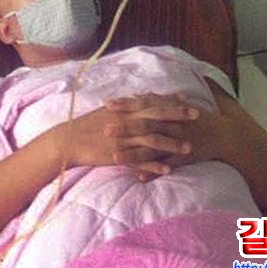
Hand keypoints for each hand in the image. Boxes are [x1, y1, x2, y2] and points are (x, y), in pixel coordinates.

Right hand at [50, 96, 199, 169]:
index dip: (170, 101)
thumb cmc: (88, 125)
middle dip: (178, 116)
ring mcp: (124, 139)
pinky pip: (140, 162)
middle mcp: (127, 122)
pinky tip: (168, 170)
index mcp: (124, 110)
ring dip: (172, 144)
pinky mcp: (119, 156)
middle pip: (157, 117)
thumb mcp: (108, 111)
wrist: (69, 140)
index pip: (151, 103)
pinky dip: (155, 166)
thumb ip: (127, 106)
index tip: (186, 99)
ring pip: (153, 140)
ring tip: (188, 148)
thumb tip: (140, 97)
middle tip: (197, 115)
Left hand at [104, 93, 235, 181]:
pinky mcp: (184, 157)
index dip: (126, 104)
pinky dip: (154, 171)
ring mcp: (177, 142)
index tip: (107, 104)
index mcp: (168, 111)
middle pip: (144, 126)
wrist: (223, 134)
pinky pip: (167, 165)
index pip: (143, 105)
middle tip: (104, 129)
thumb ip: (156, 101)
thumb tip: (136, 96)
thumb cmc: (197, 119)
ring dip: (133, 153)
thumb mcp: (177, 105)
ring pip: (152, 149)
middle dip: (124, 128)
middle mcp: (172, 125)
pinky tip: (139, 178)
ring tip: (115, 157)